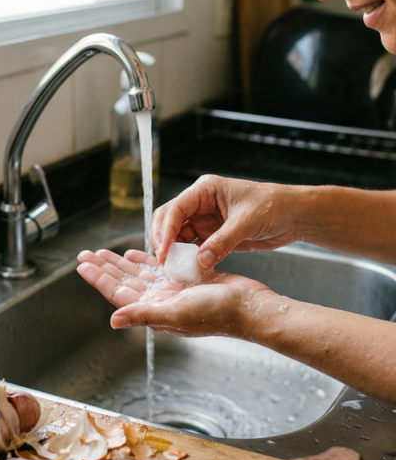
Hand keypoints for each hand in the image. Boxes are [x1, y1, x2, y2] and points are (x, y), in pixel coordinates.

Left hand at [76, 249, 271, 337]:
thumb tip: (113, 321)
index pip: (118, 293)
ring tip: (102, 252)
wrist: (251, 308)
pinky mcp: (187, 280)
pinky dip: (145, 259)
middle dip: (103, 267)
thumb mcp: (177, 313)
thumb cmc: (218, 314)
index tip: (82, 266)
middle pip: (124, 281)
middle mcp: (160, 301)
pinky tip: (133, 252)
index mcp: (154, 309)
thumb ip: (143, 315)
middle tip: (84, 254)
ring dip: (120, 262)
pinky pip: (159, 267)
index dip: (99, 279)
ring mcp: (173, 290)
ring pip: (139, 273)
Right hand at [151, 175, 301, 268]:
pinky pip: (194, 247)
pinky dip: (189, 258)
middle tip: (164, 261)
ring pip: (179, 236)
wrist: (295, 216)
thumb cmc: (275, 206)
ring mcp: (205, 220)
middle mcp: (201, 204)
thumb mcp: (246, 222)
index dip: (166, 230)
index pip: (176, 209)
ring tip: (175, 268)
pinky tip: (189, 269)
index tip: (164, 251)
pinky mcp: (213, 235)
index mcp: (205, 190)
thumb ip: (222, 242)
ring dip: (175, 251)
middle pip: (170, 221)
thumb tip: (200, 262)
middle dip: (164, 240)